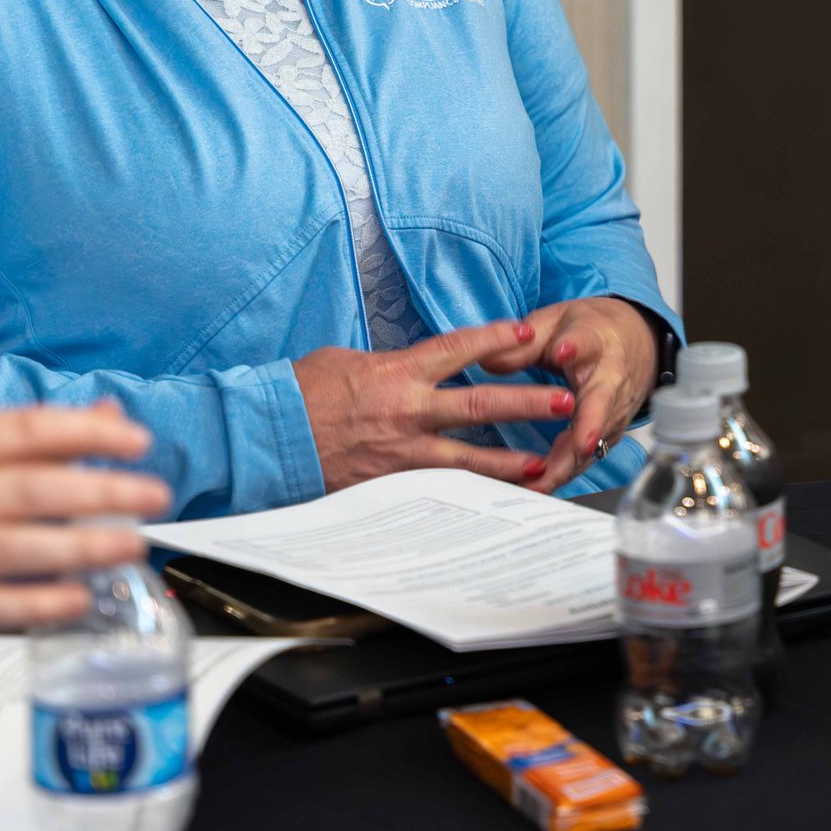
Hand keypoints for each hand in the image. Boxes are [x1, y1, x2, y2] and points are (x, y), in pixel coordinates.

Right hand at [0, 403, 171, 670]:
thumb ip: (34, 444)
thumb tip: (110, 414)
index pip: (20, 429)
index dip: (83, 432)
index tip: (136, 441)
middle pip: (27, 488)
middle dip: (100, 491)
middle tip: (154, 496)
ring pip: (13, 547)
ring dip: (81, 546)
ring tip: (131, 545)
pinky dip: (40, 602)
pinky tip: (80, 596)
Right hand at [292, 319, 576, 493]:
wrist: (266, 435)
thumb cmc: (300, 392)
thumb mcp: (347, 360)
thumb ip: (390, 364)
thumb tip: (412, 365)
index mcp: (398, 371)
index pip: (458, 348)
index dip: (496, 339)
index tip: (527, 332)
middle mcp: (408, 410)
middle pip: (481, 404)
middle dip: (527, 403)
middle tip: (564, 401)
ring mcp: (402, 451)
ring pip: (469, 456)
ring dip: (511, 460)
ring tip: (546, 463)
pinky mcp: (391, 483)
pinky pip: (439, 488)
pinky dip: (468, 493)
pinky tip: (491, 499)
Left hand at [479, 297, 658, 492]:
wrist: (636, 343)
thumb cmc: (590, 332)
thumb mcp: (556, 323)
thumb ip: (523, 344)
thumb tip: (488, 362)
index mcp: (594, 343)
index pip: (586, 343)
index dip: (574, 347)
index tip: (562, 351)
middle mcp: (609, 380)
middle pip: (600, 404)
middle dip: (587, 427)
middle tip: (576, 446)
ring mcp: (612, 411)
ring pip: (592, 442)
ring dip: (567, 465)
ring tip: (538, 485)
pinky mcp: (608, 434)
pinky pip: (584, 457)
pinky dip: (563, 473)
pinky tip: (537, 489)